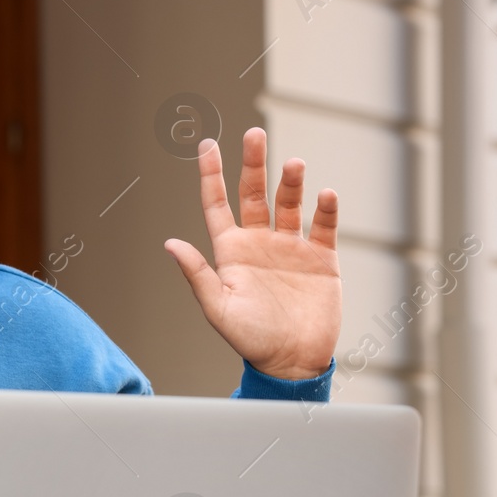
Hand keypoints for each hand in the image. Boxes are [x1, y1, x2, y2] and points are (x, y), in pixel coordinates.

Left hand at [164, 127, 341, 380]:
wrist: (292, 362)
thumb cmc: (250, 340)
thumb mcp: (218, 308)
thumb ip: (197, 274)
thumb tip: (170, 243)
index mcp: (231, 251)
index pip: (217, 204)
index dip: (211, 175)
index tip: (207, 144)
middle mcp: (260, 243)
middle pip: (255, 193)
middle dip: (254, 163)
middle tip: (254, 133)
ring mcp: (291, 248)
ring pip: (289, 204)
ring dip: (291, 182)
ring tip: (294, 165)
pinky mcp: (322, 259)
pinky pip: (324, 227)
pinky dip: (325, 210)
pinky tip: (324, 195)